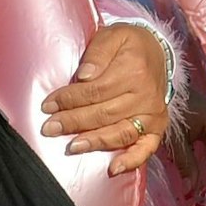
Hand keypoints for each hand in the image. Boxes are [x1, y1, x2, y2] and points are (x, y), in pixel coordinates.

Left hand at [40, 23, 171, 174]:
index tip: (47, 105)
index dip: (69, 99)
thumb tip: (83, 76)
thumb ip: (98, 53)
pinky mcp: (158, 127)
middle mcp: (146, 96)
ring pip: (120, 133)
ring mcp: (153, 114)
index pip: (95, 90)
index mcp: (133, 71)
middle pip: (104, 114)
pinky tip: (113, 169)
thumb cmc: (129, 45)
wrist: (158, 52)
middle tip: (50, 128)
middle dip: (73, 122)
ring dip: (94, 142)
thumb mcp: (113, 36)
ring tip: (71, 147)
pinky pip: (146, 148)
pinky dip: (131, 160)